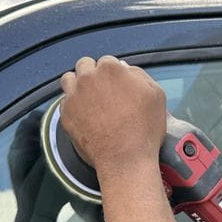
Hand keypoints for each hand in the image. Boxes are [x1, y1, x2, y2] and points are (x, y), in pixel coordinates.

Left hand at [59, 56, 166, 183]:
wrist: (125, 159)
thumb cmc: (144, 129)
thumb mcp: (156, 95)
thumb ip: (139, 75)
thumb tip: (124, 68)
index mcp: (111, 69)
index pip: (108, 61)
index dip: (113, 74)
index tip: (117, 86)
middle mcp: (88, 78)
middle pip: (85, 65)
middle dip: (92, 74)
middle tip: (102, 90)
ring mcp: (74, 96)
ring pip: (68, 79)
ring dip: (77, 84)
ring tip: (88, 98)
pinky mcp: (65, 114)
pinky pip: (64, 102)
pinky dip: (73, 105)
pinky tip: (84, 115)